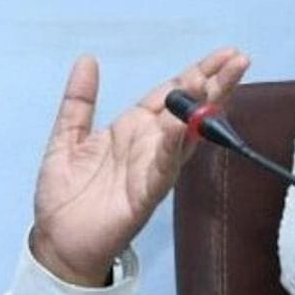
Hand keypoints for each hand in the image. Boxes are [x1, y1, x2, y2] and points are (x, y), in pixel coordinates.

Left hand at [30, 48, 249, 285]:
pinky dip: (174, 148)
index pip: (168, 96)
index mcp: (129, 130)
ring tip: (218, 83)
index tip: (222, 54)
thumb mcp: (66, 136)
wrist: (57, 240)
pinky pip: (162, 169)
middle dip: (211, 85)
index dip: (192, 75)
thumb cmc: (65, 192)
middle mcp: (146, 147)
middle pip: (185, 110)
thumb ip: (79, 100)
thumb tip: (87, 59)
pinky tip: (185, 128)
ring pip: (184, 136)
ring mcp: (148, 170)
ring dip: (201, 111)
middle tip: (237, 59)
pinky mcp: (143, 195)